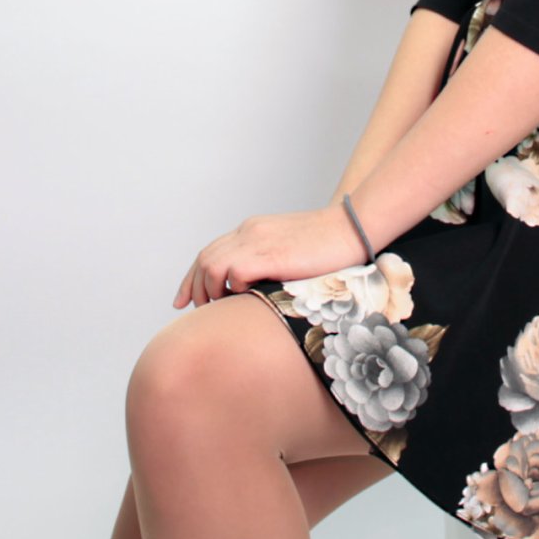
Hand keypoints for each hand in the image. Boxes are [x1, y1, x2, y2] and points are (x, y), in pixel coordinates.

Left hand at [172, 204, 367, 308]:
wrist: (353, 228)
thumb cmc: (330, 245)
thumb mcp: (291, 250)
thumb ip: (270, 261)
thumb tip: (256, 289)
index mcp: (254, 229)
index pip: (211, 251)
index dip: (194, 276)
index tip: (186, 298)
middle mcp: (249, 232)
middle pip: (204, 258)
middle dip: (192, 287)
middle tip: (192, 309)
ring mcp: (257, 241)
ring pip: (210, 264)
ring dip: (208, 290)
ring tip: (217, 308)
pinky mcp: (269, 255)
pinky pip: (233, 272)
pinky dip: (231, 287)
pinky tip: (242, 299)